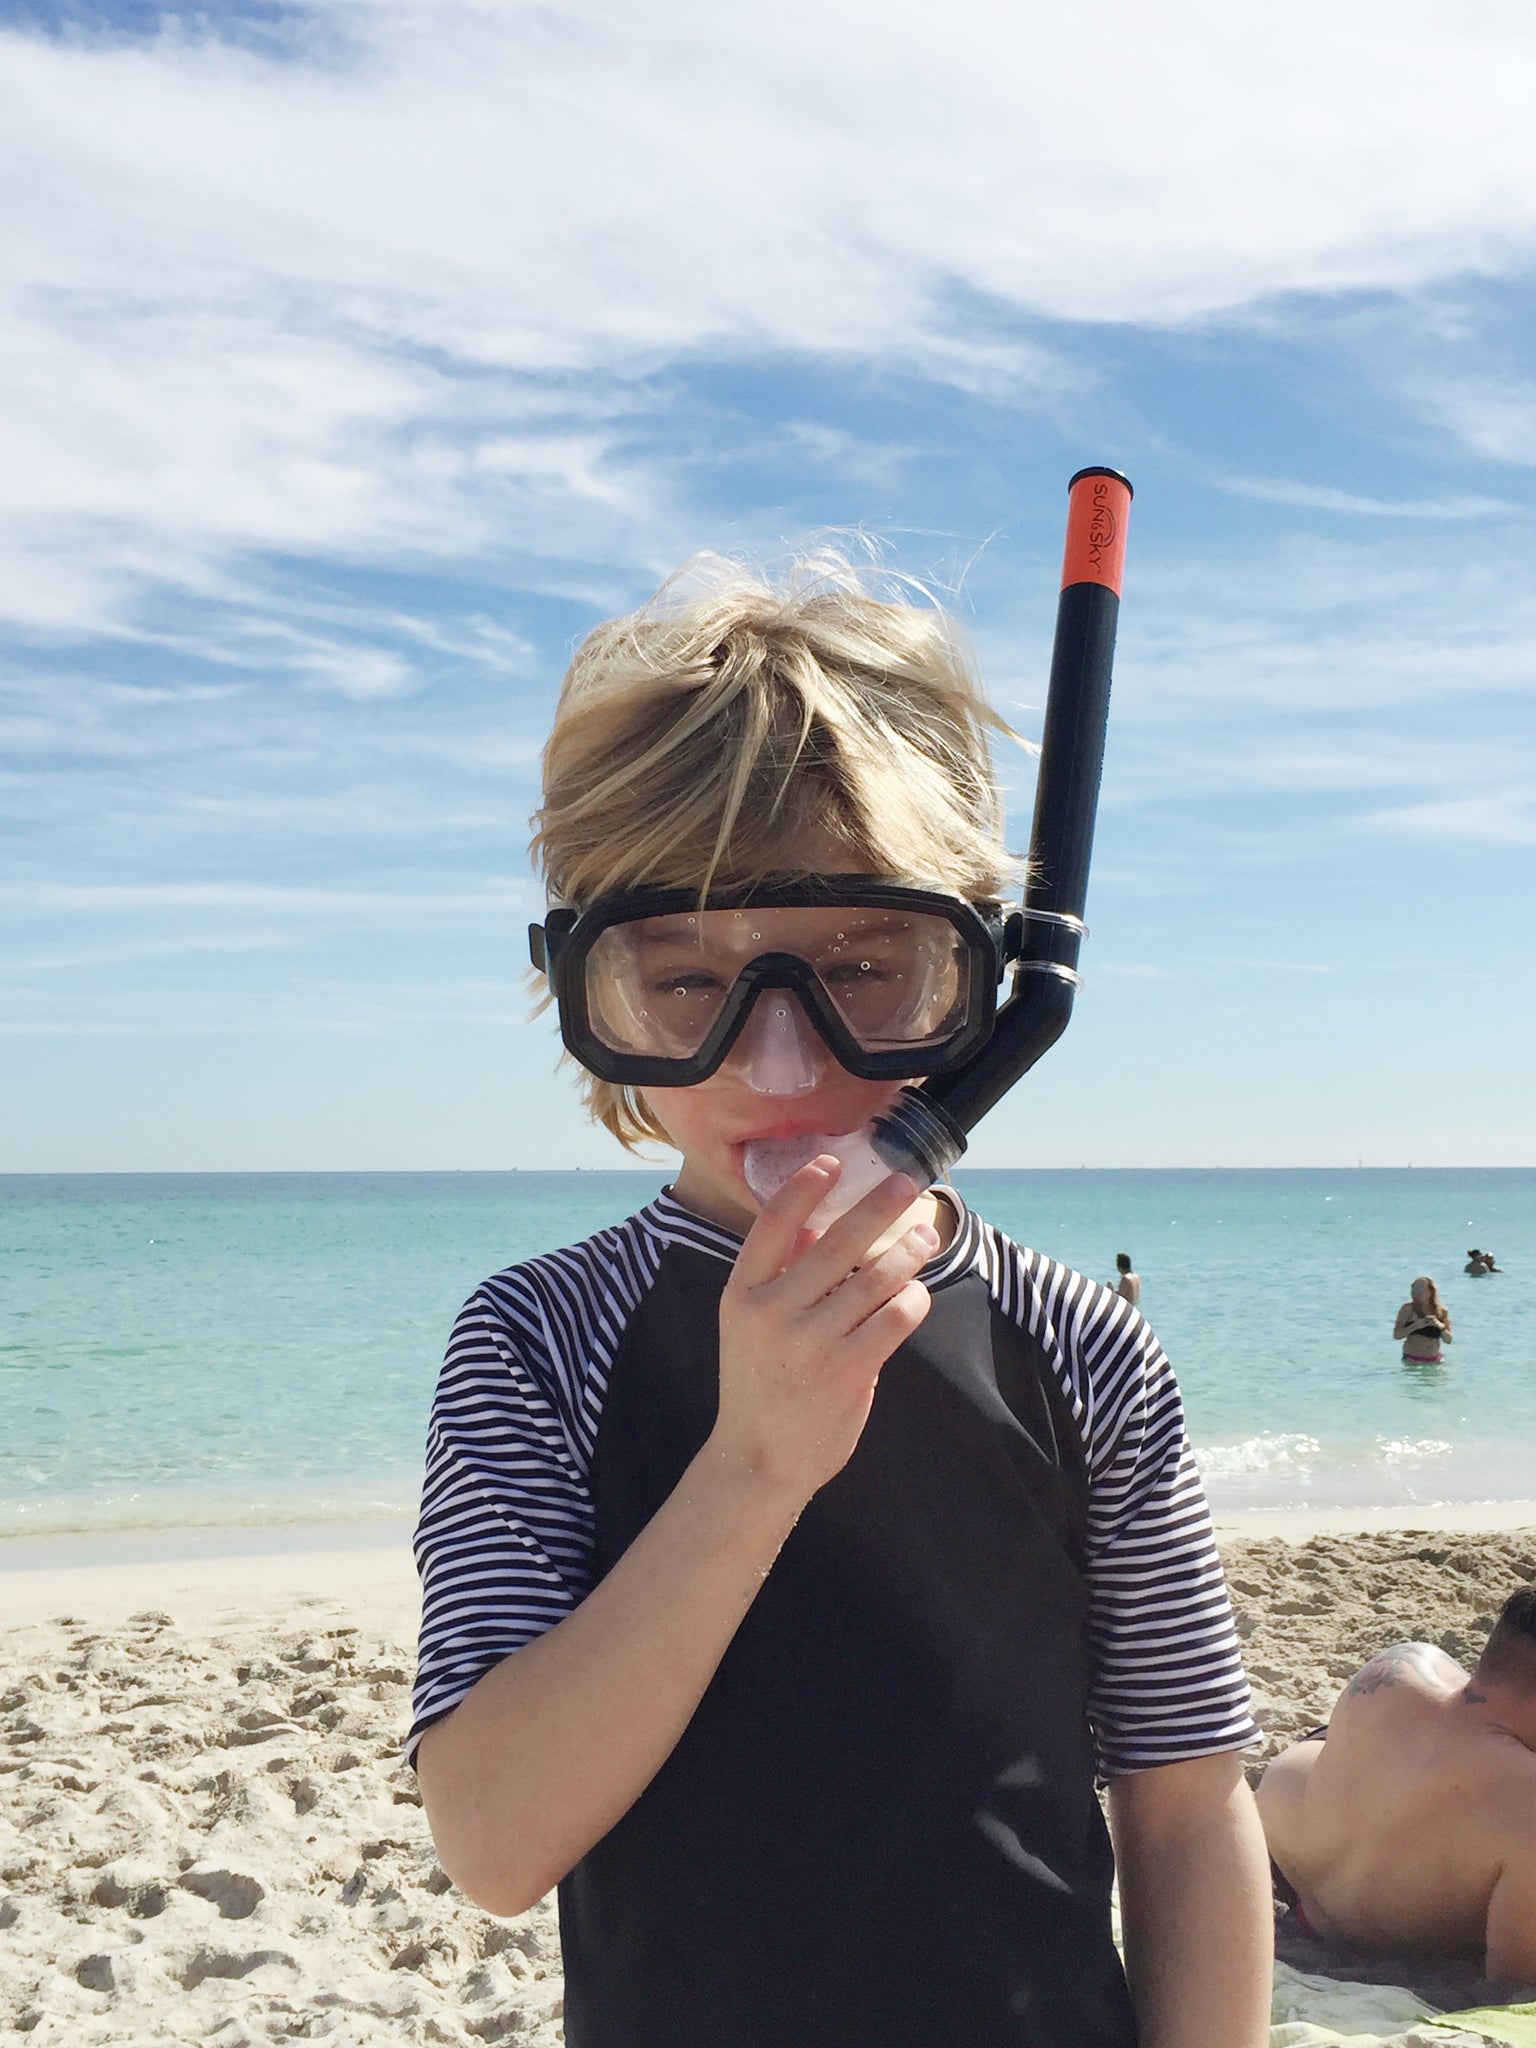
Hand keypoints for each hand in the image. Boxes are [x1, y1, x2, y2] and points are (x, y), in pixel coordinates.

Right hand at [710, 1158, 936, 1509]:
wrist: (759, 1456)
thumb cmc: (760, 1381)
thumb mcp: (750, 1324)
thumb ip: (782, 1275)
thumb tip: (821, 1225)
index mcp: (742, 1293)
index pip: (773, 1224)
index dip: (804, 1188)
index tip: (833, 1162)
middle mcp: (772, 1313)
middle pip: (837, 1242)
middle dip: (878, 1206)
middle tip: (906, 1183)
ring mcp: (810, 1343)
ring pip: (876, 1278)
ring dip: (908, 1252)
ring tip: (924, 1237)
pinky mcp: (848, 1371)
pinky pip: (895, 1318)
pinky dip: (912, 1299)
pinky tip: (916, 1293)